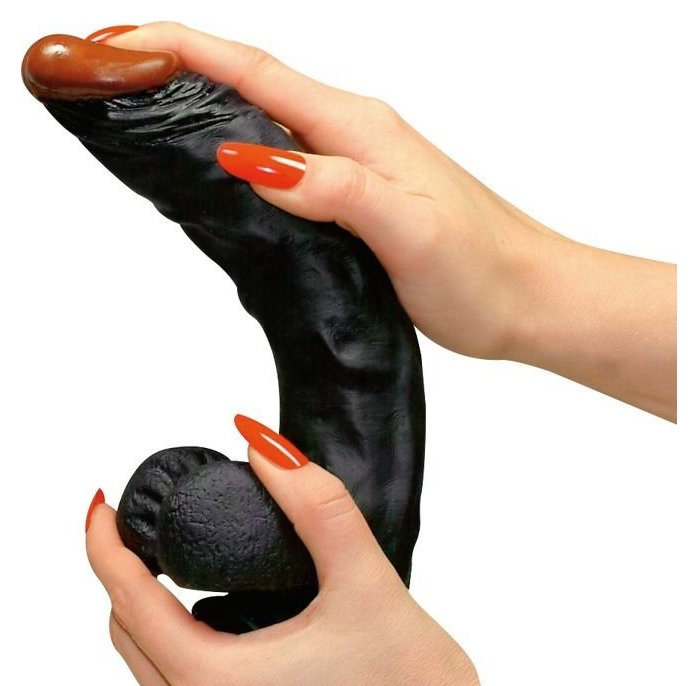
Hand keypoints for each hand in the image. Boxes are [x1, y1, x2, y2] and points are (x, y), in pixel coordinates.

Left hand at [86, 430, 485, 685]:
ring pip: (158, 683)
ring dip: (162, 630)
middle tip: (151, 538)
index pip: (127, 599)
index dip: (104, 545)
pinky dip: (195, 672)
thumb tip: (263, 446)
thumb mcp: (366, 580)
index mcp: (214, 684)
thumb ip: (314, 503)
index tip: (102, 506)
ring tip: (199, 586)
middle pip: (131, 642)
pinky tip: (243, 649)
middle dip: (128, 584)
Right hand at [105, 22, 675, 418]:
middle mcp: (352, 136)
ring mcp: (354, 164)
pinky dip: (238, 142)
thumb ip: (333, 188)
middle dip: (175, 61)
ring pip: (263, 114)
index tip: (118, 41)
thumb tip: (251, 157)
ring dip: (202, 97)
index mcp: (357, 130)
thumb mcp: (407, 227)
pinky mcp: (356, 197)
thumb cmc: (482, 269)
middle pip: (248, 80)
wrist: (530, 298)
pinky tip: (218, 160)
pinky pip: (284, 155)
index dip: (182, 49)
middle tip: (112, 63)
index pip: (254, 72)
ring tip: (144, 97)